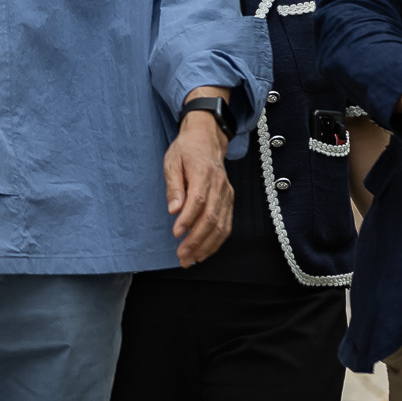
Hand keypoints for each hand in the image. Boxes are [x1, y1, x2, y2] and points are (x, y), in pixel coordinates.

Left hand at [164, 114, 233, 266]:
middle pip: (211, 218)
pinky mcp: (230, 200)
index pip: (198, 201)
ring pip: (222, 226)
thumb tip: (173, 210)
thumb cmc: (185, 151)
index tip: (176, 234)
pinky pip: (226, 225)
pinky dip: (216, 242)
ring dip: (207, 246)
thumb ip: (173, 186)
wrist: (207, 140)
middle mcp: (220, 186)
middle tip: (182, 256)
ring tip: (191, 260)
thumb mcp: (172, 161)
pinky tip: (204, 252)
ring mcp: (227, 194)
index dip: (188, 219)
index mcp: (204, 173)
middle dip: (196, 241)